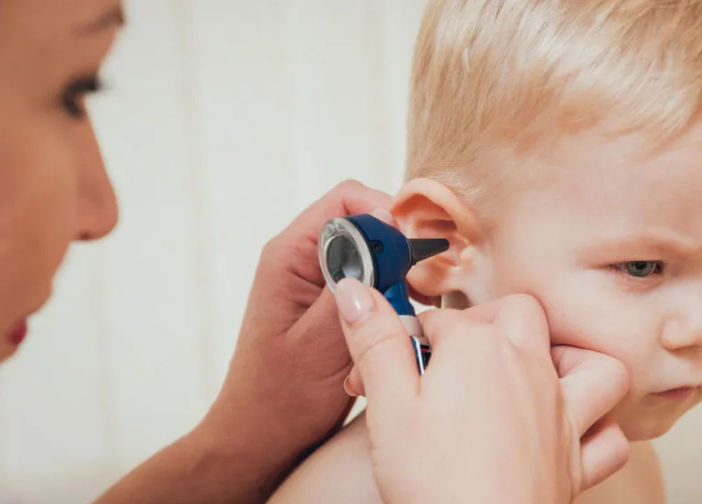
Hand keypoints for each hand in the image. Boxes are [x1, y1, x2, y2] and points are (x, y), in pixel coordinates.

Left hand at [198, 180, 393, 488]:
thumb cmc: (280, 399)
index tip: (413, 250)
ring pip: (374, 256)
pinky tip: (397, 329)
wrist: (261, 438)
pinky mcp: (330, 304)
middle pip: (365, 224)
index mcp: (290, 256)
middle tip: (422, 288)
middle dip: (398, 252)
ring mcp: (317, 281)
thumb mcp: (320, 342)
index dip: (386, 215)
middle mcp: (303, 260)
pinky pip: (370, 284)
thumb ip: (352, 288)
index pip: (347, 200)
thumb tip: (386, 239)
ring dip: (397, 281)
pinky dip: (389, 302)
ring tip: (409, 314)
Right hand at [333, 279, 629, 503]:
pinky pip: (609, 436)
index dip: (406, 336)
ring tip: (531, 371)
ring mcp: (560, 414)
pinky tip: (570, 429)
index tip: (385, 361)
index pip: (438, 319)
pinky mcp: (574, 461)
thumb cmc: (432, 479)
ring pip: (590, 363)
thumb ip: (375, 341)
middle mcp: (528, 369)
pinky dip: (598, 427)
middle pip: (519, 312)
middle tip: (453, 353)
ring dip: (567, 359)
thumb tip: (354, 290)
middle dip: (486, 320)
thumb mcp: (387, 404)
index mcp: (478, 349)